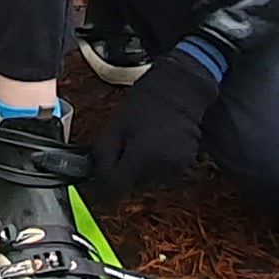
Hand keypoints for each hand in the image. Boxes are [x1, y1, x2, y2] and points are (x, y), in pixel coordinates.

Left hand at [94, 43, 223, 195]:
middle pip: (131, 186)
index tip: (99, 178)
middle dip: (124, 171)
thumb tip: (93, 179)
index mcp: (142, 157)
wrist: (180, 89)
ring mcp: (176, 168)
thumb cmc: (146, 102)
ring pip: (146, 181)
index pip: (115, 189)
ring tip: (142, 140)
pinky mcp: (185, 165)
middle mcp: (161, 168)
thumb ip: (102, 155)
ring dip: (140, 169)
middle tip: (125, 144)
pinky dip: (155, 164)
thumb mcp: (115, 125)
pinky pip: (161, 174)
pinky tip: (156, 143)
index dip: (103, 186)